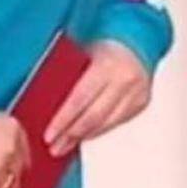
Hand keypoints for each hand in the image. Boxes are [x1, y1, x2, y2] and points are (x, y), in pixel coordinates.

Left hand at [44, 40, 152, 157]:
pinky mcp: (141, 103)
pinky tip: (85, 135)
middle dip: (71, 135)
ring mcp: (136, 93)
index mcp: (106, 66)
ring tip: (66, 146)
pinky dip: (98, 130)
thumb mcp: (83, 54)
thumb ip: (68, 76)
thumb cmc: (105, 44)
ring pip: (106, 124)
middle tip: (54, 147)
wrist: (138, 40)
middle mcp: (124, 80)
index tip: (49, 135)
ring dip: (84, 137)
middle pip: (93, 117)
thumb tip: (44, 104)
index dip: (63, 120)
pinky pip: (116, 123)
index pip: (79, 100)